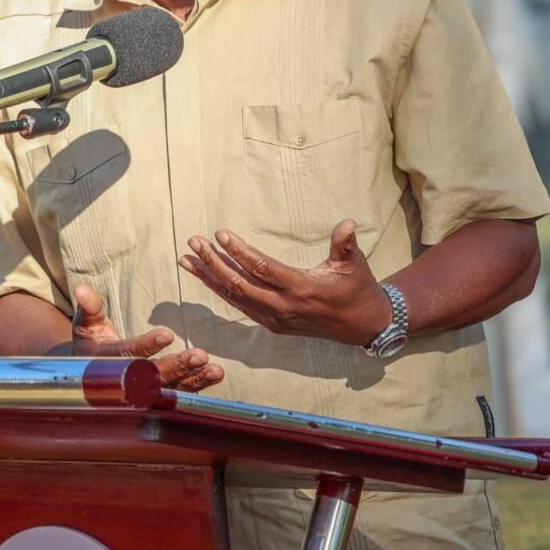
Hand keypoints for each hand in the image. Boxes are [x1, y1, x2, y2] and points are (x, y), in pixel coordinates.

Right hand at [66, 283, 223, 392]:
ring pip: (170, 389)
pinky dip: (198, 385)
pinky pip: (179, 393)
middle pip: (153, 377)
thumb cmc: (91, 341)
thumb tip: (81, 288)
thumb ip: (89, 307)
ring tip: (215, 369)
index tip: (167, 335)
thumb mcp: (86, 324)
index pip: (128, 354)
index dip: (147, 345)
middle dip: (177, 366)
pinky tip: (216, 375)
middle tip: (200, 356)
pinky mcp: (158, 395)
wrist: (91, 375)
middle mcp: (126, 382)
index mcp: (107, 362)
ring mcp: (143, 392)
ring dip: (194, 379)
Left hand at [179, 220, 388, 346]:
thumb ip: (346, 244)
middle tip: (194, 242)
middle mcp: (283, 307)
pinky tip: (207, 277)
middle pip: (239, 284)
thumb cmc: (357, 288)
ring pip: (235, 297)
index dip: (239, 251)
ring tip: (187, 259)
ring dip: (210, 278)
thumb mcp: (355, 264)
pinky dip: (221, 291)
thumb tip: (347, 223)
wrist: (362, 326)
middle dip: (213, 262)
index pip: (261, 268)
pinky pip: (241, 306)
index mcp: (301, 288)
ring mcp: (275, 318)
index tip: (220, 234)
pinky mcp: (273, 324)